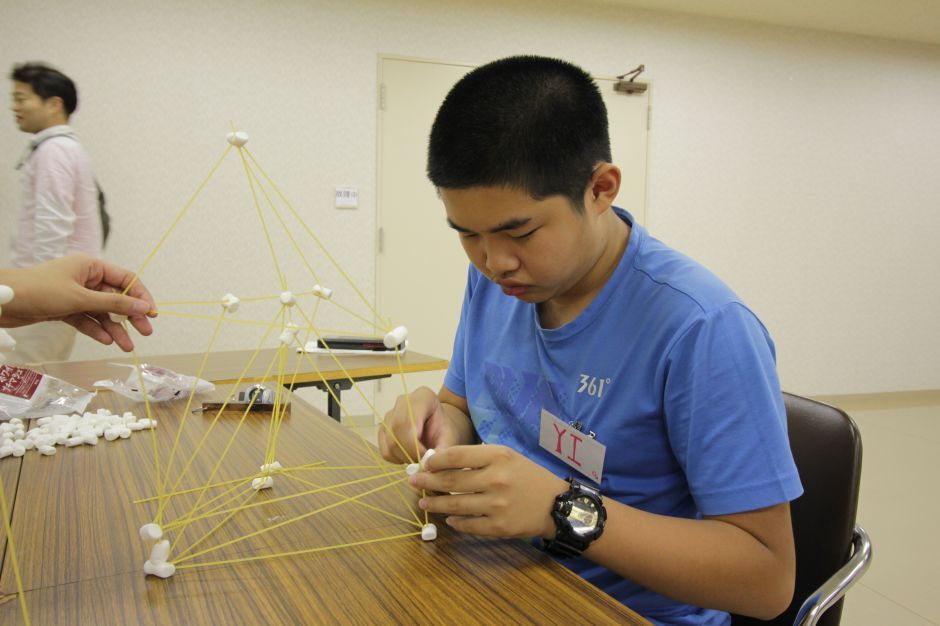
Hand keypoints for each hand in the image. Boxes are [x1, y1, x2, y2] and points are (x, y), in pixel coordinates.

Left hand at [0, 254, 156, 350]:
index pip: (126, 279)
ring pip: (102, 312)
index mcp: (91, 266)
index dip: (141, 296)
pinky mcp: (64, 309)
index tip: (152, 313)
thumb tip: (144, 307)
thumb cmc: (40, 291)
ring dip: (115, 328)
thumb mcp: (81, 297)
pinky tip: (105, 341)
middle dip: (130, 316)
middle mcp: (85, 279)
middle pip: (116, 297)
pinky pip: (87, 320)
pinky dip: (96, 330)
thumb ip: (114, 303)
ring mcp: (75, 295)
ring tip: (126, 345)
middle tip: (145, 332)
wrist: (3, 302)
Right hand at [378, 386, 462, 463]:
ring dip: (404, 458)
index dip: (414, 445)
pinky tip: (410, 455)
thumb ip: (442, 451)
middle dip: (409, 453)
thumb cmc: (445, 429)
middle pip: (396, 432)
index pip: (408, 422)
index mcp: (423, 397)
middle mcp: (403, 402)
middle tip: (422, 463)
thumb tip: (427, 466)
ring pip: (389, 443)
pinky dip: (397, 459)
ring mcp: (390, 414)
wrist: (439, 426)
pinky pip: (385, 451)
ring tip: (419, 458)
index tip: (426, 457)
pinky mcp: (383, 429)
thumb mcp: (450, 438)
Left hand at [409, 444, 567, 538]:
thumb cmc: (528, 476)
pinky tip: (448, 519)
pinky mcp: (499, 526)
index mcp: (498, 456)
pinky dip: (455, 522)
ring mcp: (497, 505)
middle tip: (413, 482)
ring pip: (455, 505)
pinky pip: (469, 525)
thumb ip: (479, 458)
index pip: (456, 456)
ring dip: (435, 504)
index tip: (425, 464)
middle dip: (428, 482)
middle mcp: (496, 479)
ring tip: (423, 502)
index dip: (435, 461)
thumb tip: (444, 462)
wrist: (556, 504)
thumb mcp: (507, 456)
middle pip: (451, 481)